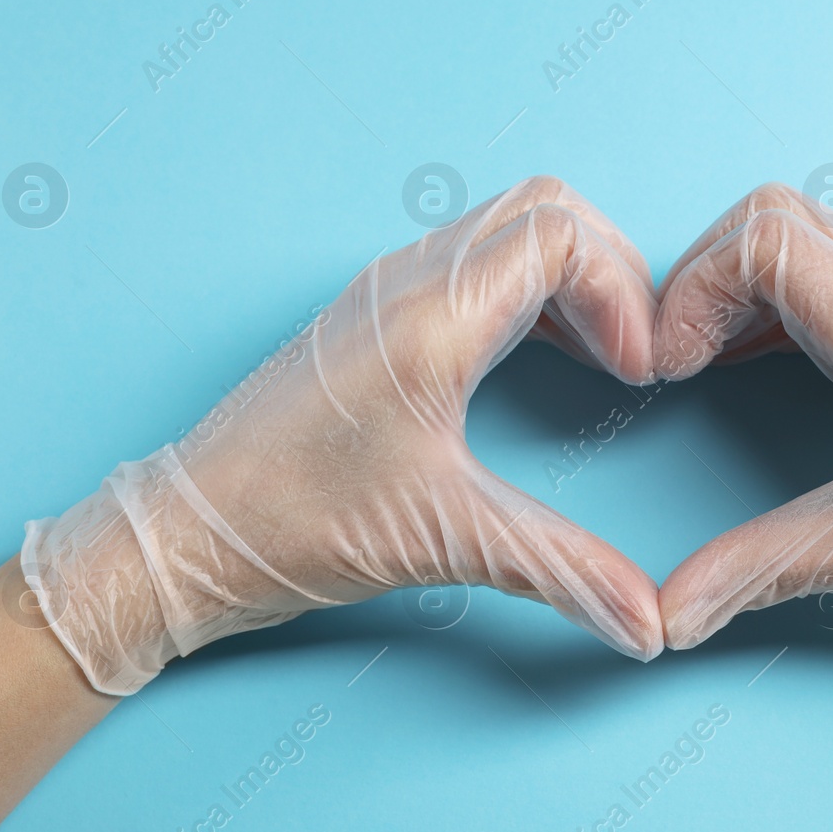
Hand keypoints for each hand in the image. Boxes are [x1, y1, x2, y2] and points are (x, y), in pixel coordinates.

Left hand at [26, 176, 663, 692]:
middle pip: (543, 208)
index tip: (639, 373)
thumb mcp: (443, 540)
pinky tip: (541, 359)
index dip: (623, 294)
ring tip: (601, 355)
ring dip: (569, 276)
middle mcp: (408, 282)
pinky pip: (470, 263)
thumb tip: (647, 623)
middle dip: (610, 269)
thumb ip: (560, 571)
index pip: (562, 236)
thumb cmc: (289, 522)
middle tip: (633, 351)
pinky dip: (527, 291)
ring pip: (505, 227)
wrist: (185, 533)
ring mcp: (384, 291)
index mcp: (432, 316)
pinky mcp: (371, 317)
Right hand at [653, 184, 832, 701]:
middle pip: (776, 217)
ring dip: (744, 287)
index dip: (688, 289)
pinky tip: (768, 368)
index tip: (667, 370)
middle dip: (703, 276)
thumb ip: (761, 569)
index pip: (761, 237)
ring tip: (709, 364)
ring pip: (812, 240)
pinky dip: (784, 304)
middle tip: (677, 360)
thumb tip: (669, 612)